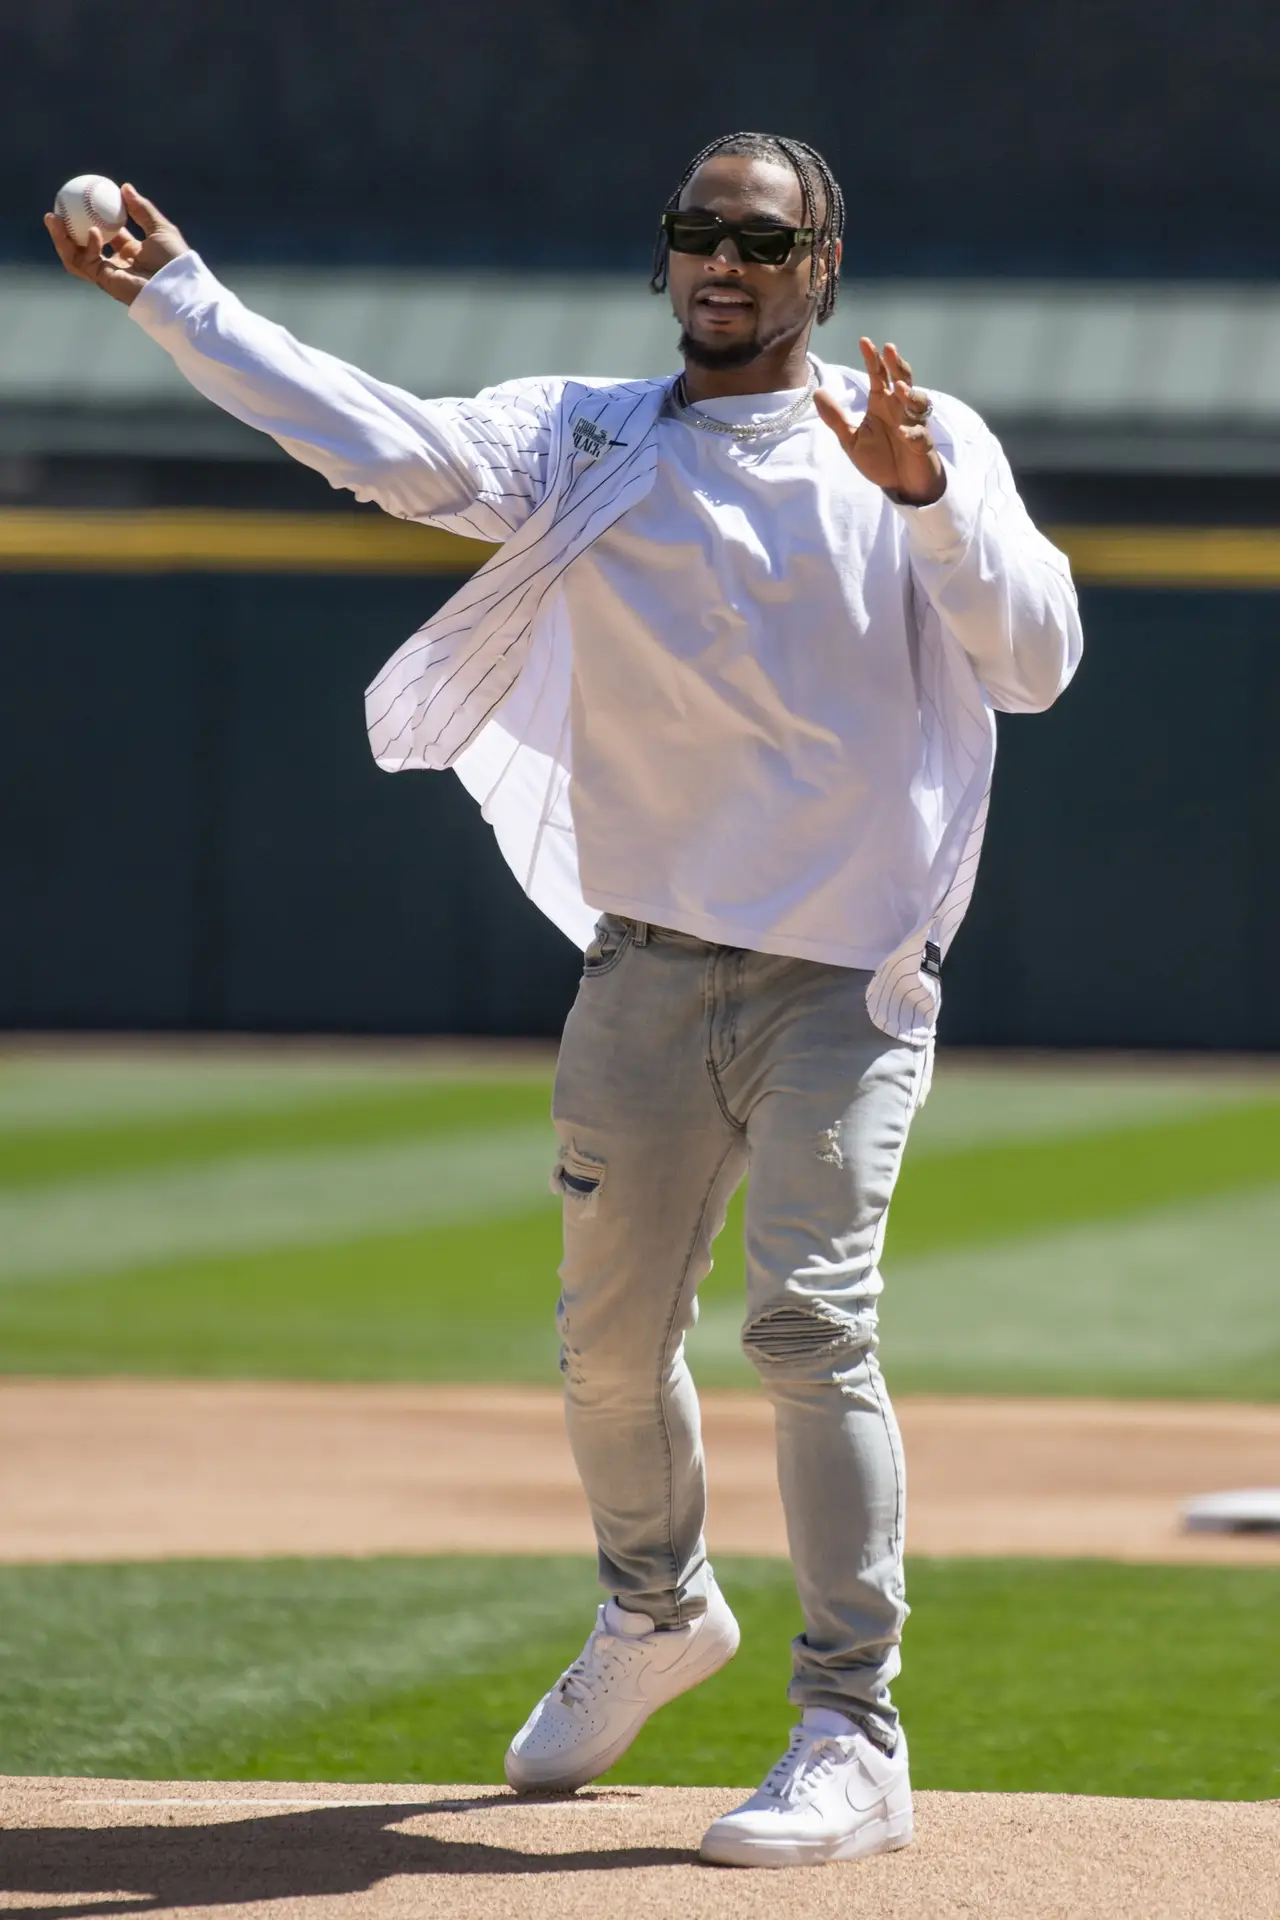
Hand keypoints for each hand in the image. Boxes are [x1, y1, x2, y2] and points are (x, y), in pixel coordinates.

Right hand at [43, 183, 188, 306]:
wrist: (179, 286)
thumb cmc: (175, 260)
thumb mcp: (160, 228)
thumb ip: (142, 209)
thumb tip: (124, 187)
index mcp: (130, 252)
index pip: (105, 233)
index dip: (91, 218)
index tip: (79, 200)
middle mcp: (117, 263)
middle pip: (83, 246)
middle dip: (66, 230)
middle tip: (55, 210)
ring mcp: (109, 273)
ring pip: (76, 256)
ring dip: (62, 238)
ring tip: (52, 219)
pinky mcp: (106, 281)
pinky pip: (86, 263)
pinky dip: (85, 246)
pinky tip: (91, 231)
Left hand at [815, 338, 944, 505]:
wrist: (900, 485)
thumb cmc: (880, 458)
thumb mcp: (851, 439)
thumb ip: (836, 418)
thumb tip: (817, 392)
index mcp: (882, 402)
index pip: (878, 374)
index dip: (872, 358)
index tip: (864, 341)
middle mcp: (899, 408)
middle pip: (903, 379)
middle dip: (897, 364)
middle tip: (889, 349)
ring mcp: (913, 424)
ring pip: (917, 402)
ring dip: (910, 394)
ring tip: (898, 388)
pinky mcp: (922, 444)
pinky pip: (919, 435)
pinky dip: (911, 433)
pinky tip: (901, 432)